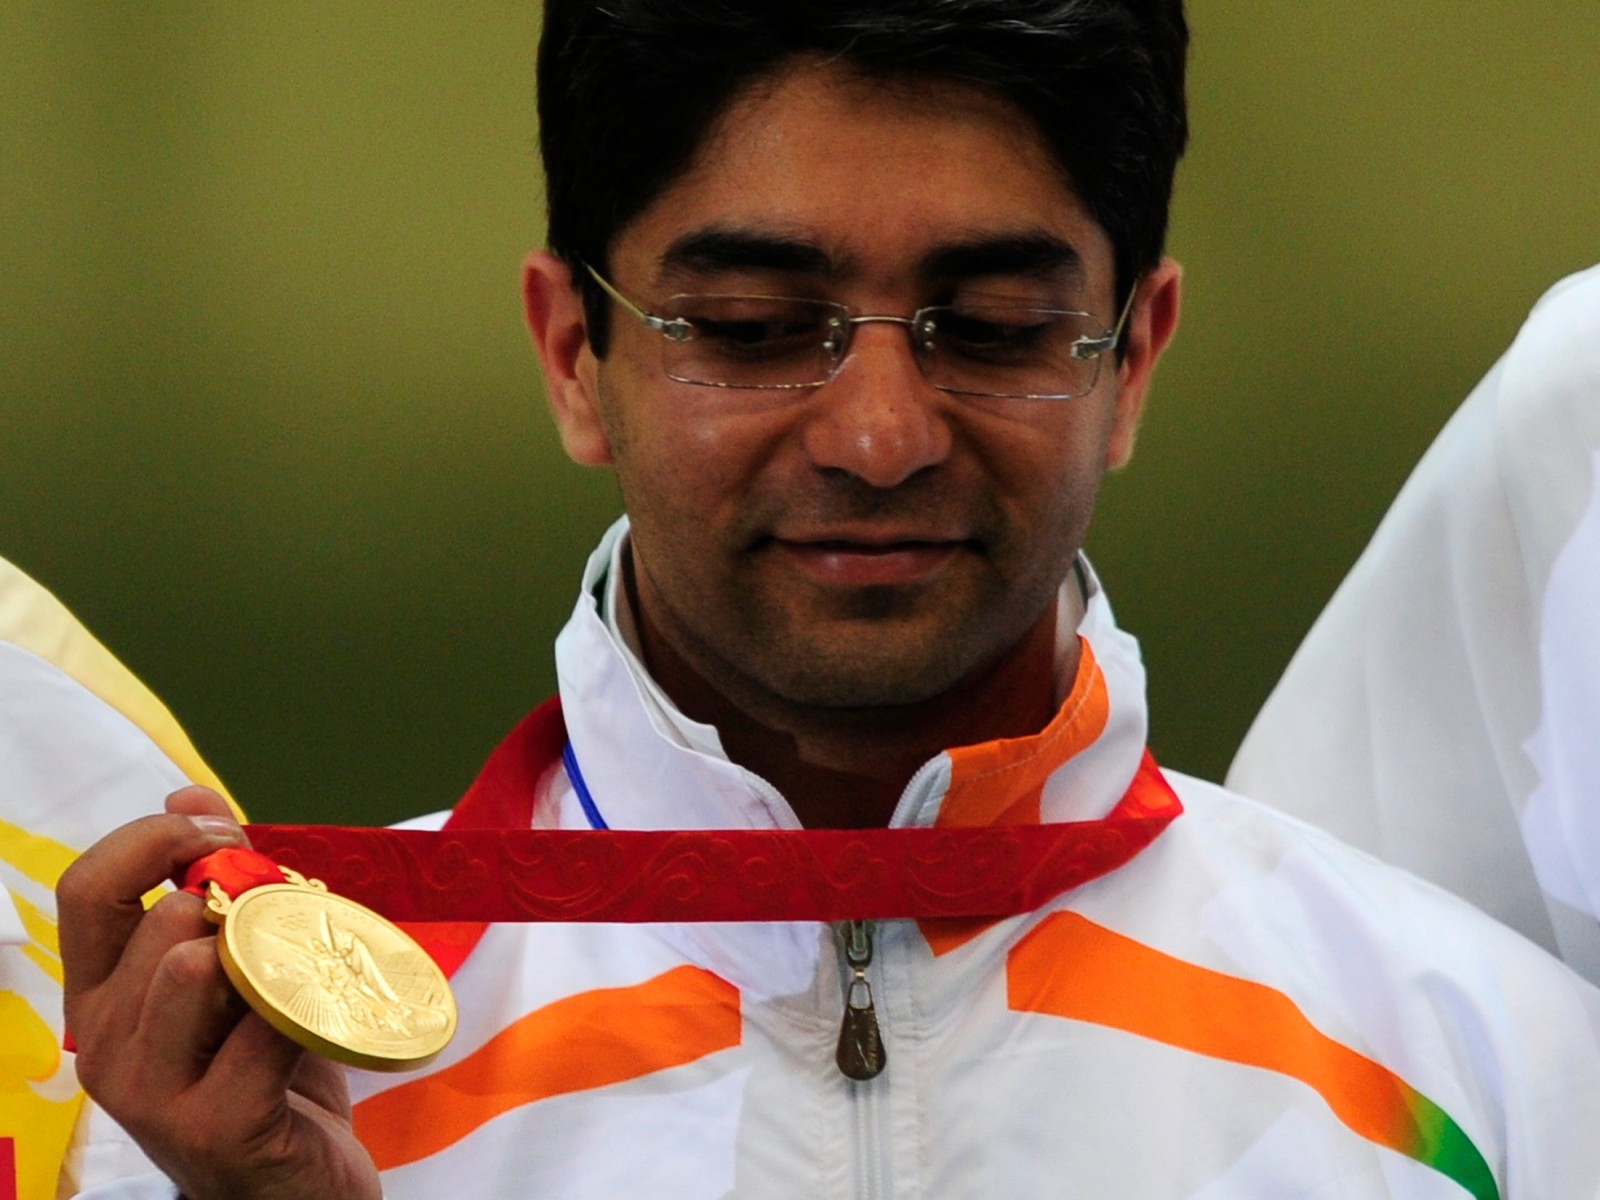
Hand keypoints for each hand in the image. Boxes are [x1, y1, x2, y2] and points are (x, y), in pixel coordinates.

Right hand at [58, 787, 381, 1199]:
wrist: (297, 1190)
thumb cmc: (266, 1071)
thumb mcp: (234, 973)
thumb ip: (213, 883)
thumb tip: (184, 790)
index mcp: (102, 997)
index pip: (84, 887)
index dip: (152, 837)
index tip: (220, 828)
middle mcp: (103, 1044)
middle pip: (161, 922)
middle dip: (242, 898)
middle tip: (293, 915)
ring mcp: (153, 1093)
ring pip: (195, 968)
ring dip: (268, 954)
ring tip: (302, 977)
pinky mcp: (215, 1126)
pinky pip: (265, 1024)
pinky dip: (310, 1006)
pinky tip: (330, 1020)